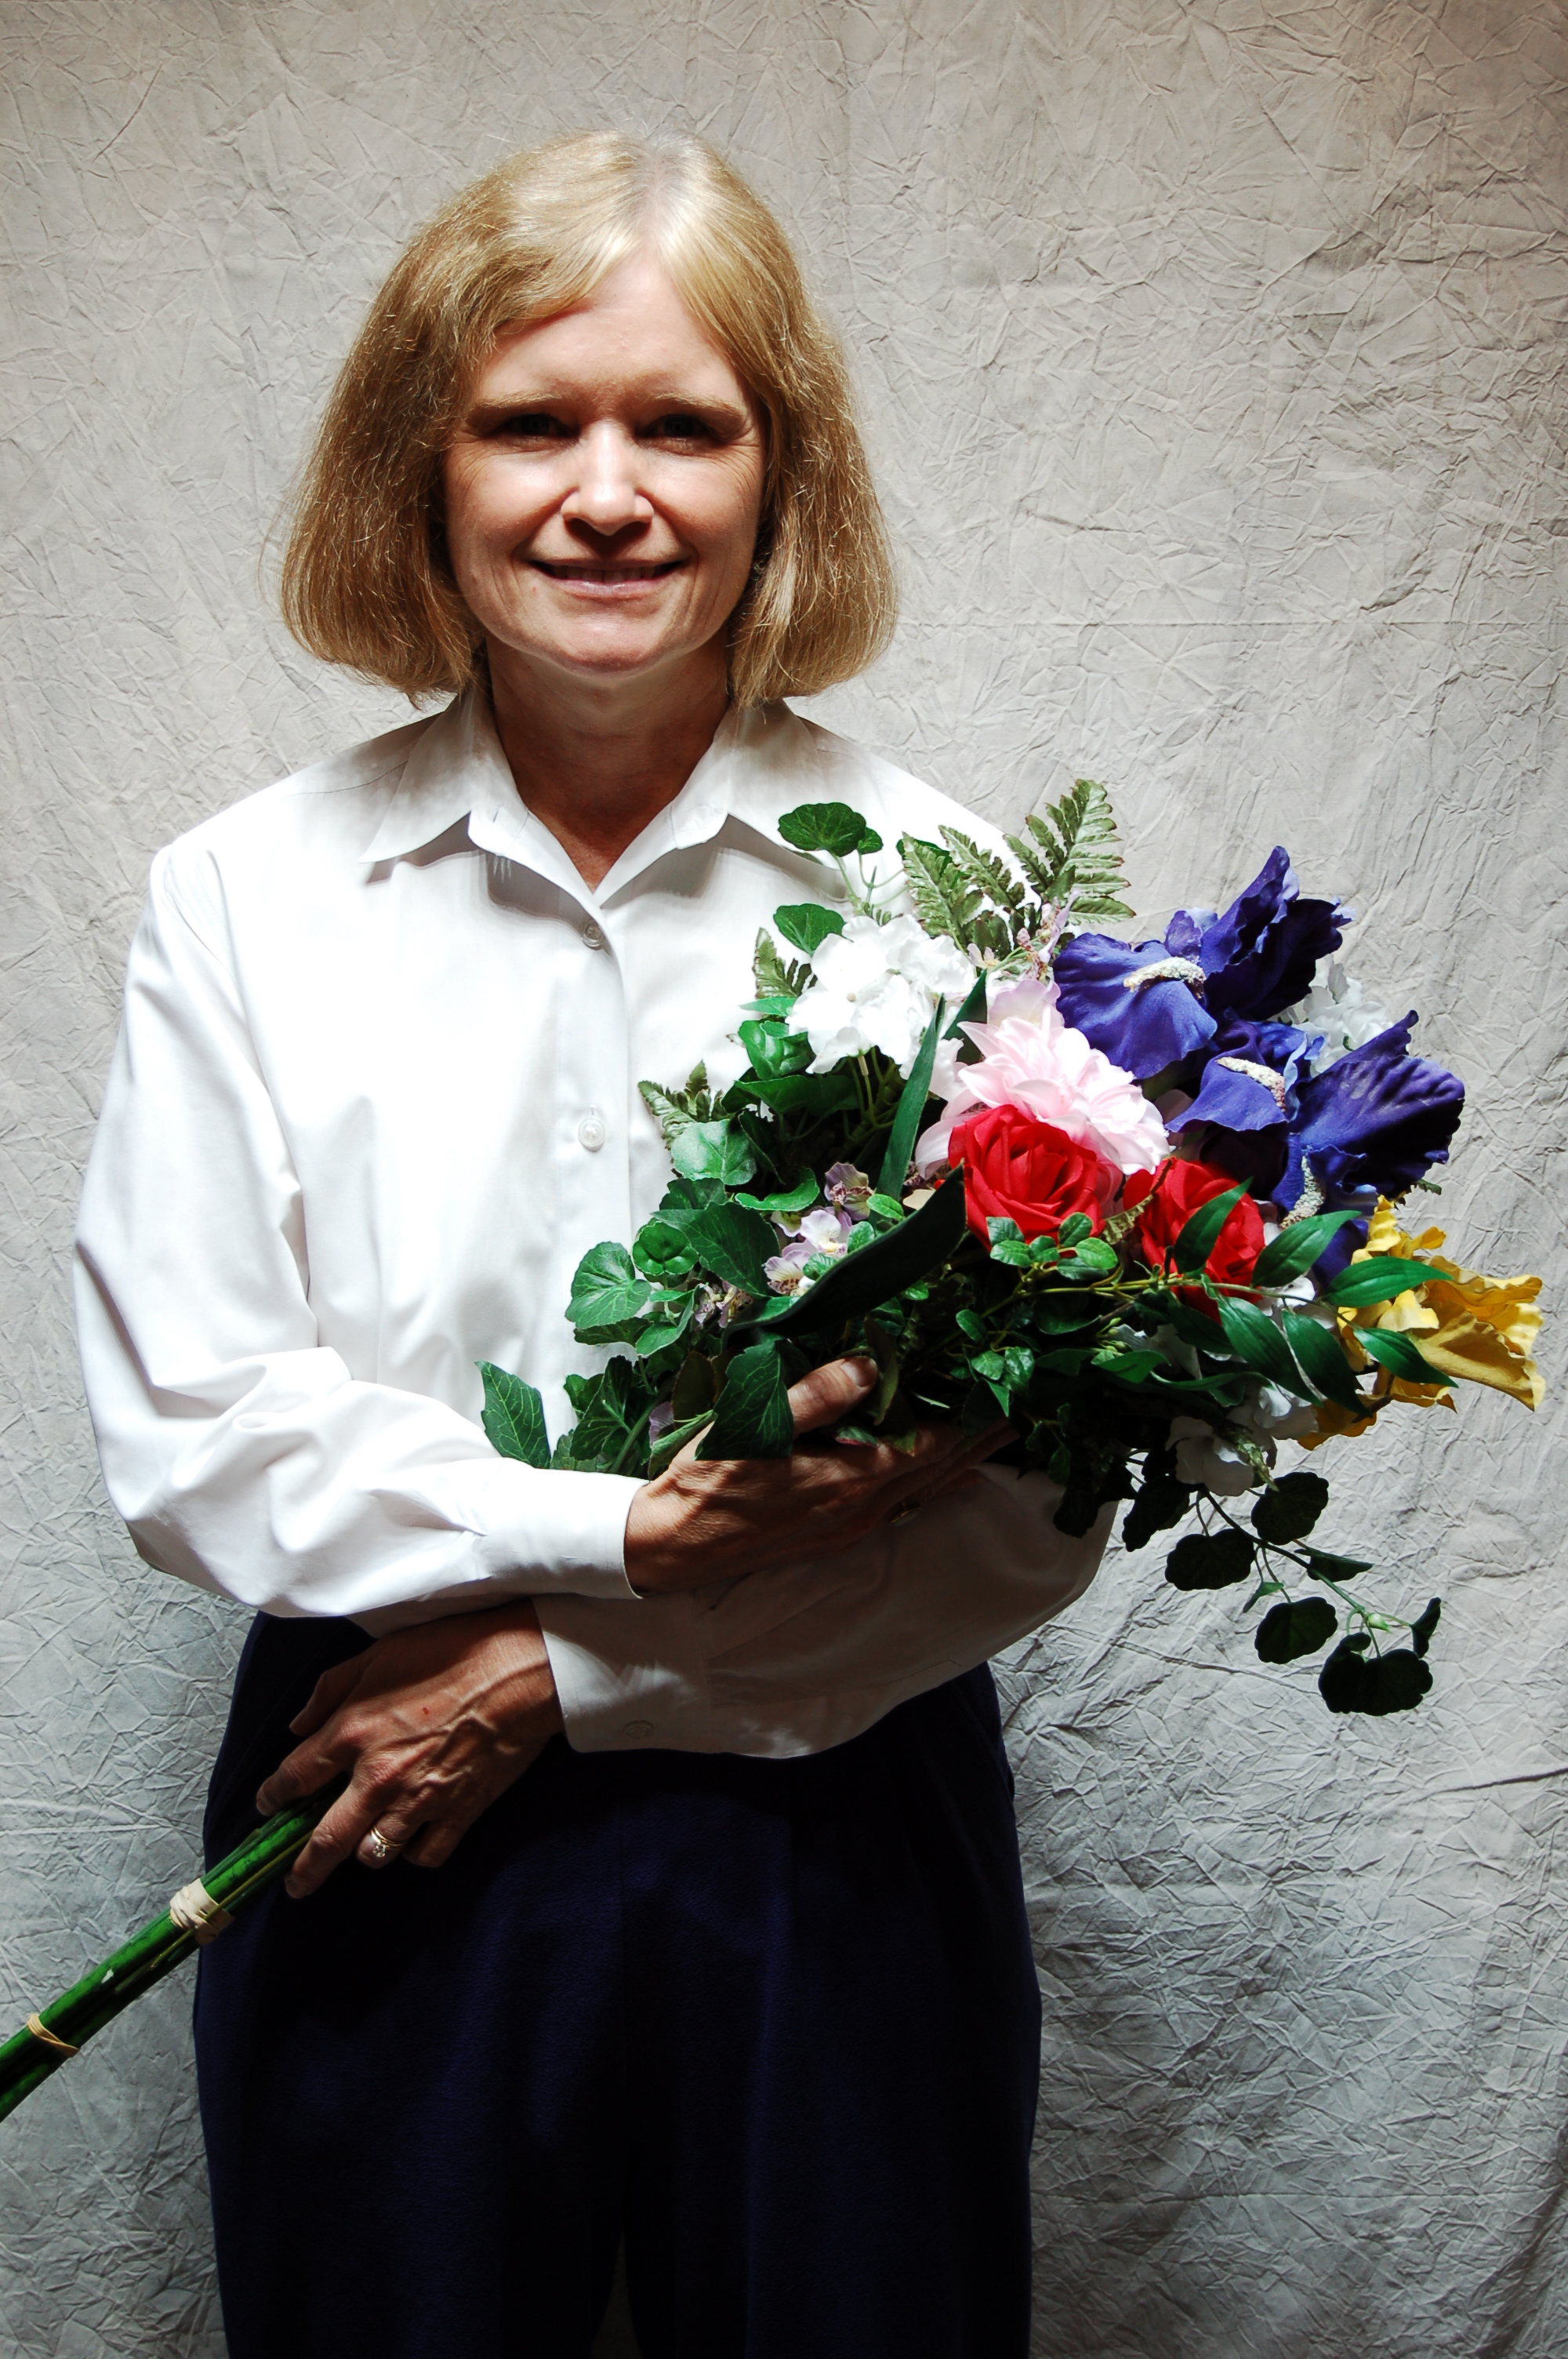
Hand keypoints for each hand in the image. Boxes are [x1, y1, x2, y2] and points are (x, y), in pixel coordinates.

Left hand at [254, 1600, 562, 1896]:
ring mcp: (419, 1800)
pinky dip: (415, 1851)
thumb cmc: (450, 1652)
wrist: (518, 1670)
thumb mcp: (377, 1655)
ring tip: (362, 1848)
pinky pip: (425, 1855)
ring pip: (373, 1854)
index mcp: (352, 1732)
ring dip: (363, 1853)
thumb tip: (299, 1725)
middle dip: (302, 1869)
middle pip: (325, 1840)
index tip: (268, 1806)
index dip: (273, 1796)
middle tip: (293, 1883)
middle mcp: (378, 1776)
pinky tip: (413, 1838)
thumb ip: (329, 1690)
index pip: (294, 1778)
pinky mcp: (458, 1812)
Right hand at [624, 1354, 1009, 1595]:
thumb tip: (870, 1366)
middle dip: (980, 1442)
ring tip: (997, 1440)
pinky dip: (934, 1485)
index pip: (928, 1447)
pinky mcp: (836, 1533)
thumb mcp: (755, 1427)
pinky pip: (903, 1505)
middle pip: (938, 1470)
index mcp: (846, 1479)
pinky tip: (948, 1479)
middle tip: (1022, 1414)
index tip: (1005, 1396)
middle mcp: (860, 1508)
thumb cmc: (708, 1482)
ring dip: (963, 1464)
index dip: (970, 1422)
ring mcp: (849, 1525)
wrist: (673, 1548)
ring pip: (923, 1490)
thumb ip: (816, 1396)